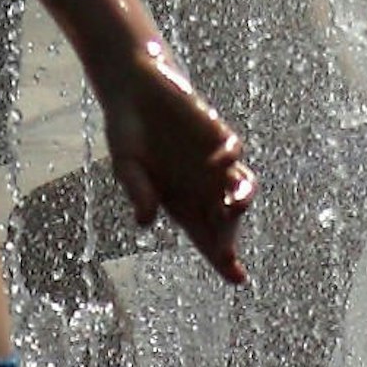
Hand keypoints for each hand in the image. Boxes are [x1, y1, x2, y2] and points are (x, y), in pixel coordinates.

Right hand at [100, 50, 253, 286]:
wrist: (134, 88)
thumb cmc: (128, 133)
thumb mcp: (125, 165)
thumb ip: (137, 190)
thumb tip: (145, 222)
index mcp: (181, 203)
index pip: (207, 238)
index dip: (223, 259)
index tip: (238, 278)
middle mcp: (202, 186)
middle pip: (226, 220)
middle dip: (229, 237)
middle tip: (227, 251)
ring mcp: (213, 160)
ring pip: (241, 186)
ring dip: (241, 198)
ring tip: (233, 206)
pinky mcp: (217, 132)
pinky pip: (232, 150)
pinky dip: (229, 158)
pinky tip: (217, 162)